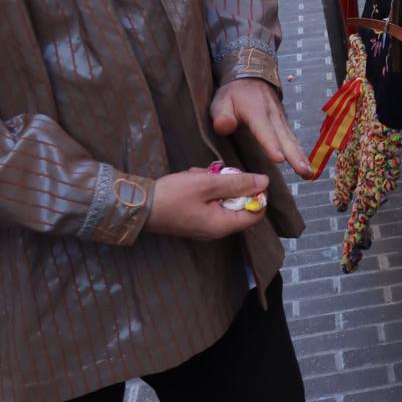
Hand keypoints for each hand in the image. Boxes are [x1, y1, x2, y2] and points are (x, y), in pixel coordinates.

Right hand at [148, 167, 270, 239]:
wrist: (136, 206)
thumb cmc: (172, 196)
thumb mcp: (207, 184)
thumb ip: (237, 183)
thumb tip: (265, 182)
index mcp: (222, 225)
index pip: (255, 214)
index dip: (257, 195)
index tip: (247, 177)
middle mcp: (216, 229)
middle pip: (238, 204)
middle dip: (229, 184)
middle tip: (213, 173)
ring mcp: (204, 224)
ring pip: (222, 198)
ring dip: (213, 182)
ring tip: (197, 174)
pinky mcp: (194, 217)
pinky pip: (208, 200)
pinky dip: (203, 187)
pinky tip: (191, 178)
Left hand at [211, 78, 310, 176]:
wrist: (252, 78)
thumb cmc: (234, 94)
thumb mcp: (222, 101)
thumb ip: (222, 115)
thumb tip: (224, 126)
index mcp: (256, 112)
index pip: (264, 130)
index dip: (271, 145)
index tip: (279, 159)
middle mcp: (273, 117)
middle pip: (285, 138)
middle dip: (295, 156)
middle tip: (303, 172)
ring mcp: (281, 121)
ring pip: (292, 140)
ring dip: (301, 157)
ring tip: (309, 174)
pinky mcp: (284, 125)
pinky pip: (293, 140)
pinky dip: (301, 153)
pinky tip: (306, 166)